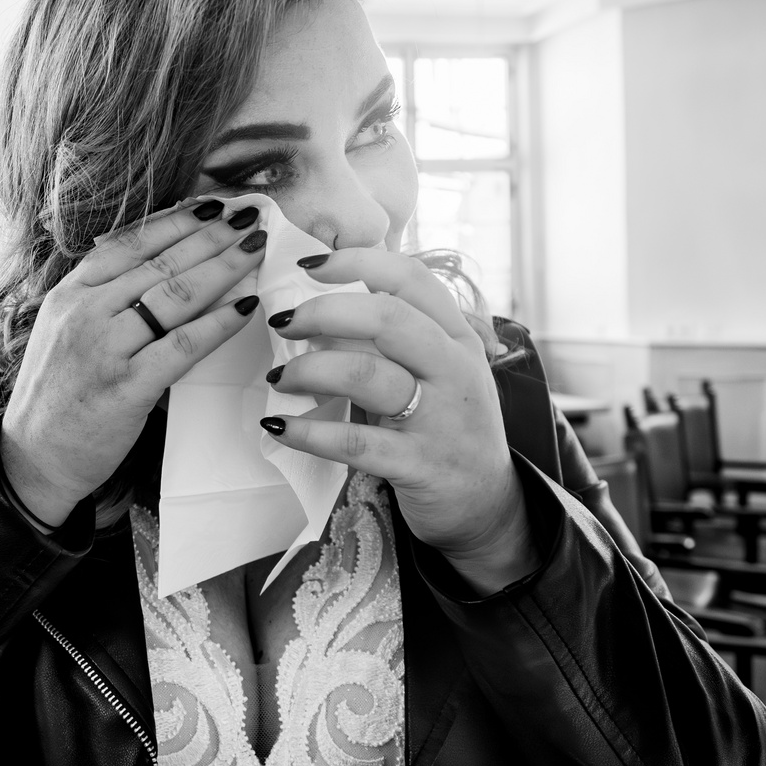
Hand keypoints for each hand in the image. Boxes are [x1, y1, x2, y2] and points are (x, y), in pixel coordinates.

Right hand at [1, 199, 267, 527]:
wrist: (34, 457)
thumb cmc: (57, 396)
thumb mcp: (64, 331)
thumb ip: (103, 299)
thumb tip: (161, 268)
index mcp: (69, 294)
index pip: (130, 242)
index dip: (177, 220)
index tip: (214, 206)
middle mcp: (84, 312)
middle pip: (160, 263)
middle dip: (211, 237)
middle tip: (249, 220)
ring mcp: (104, 349)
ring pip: (175, 295)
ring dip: (222, 267)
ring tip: (254, 251)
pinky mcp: (126, 387)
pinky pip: (182, 345)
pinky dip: (219, 322)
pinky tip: (246, 306)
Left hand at [263, 248, 535, 592]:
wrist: (486, 504)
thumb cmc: (445, 428)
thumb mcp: (437, 372)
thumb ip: (395, 339)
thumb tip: (322, 306)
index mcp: (457, 338)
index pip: (410, 279)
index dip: (356, 261)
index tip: (309, 265)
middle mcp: (454, 370)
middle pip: (386, 318)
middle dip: (324, 312)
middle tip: (284, 323)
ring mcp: (441, 418)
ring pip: (366, 374)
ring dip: (309, 370)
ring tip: (280, 377)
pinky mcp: (419, 465)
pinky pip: (354, 441)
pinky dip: (308, 432)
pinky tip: (279, 427)